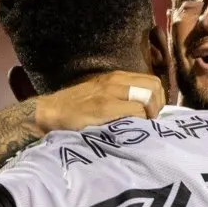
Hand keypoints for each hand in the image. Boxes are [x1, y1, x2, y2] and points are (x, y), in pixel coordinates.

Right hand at [35, 71, 165, 132]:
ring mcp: (111, 92)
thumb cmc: (76, 109)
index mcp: (117, 77)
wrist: (50, 113)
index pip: (152, 81)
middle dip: (158, 105)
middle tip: (149, 121)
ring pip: (148, 96)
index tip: (151, 115)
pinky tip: (130, 129)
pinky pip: (135, 111)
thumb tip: (146, 109)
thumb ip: (122, 97)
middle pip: (155, 85)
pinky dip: (139, 121)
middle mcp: (116, 80)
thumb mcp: (102, 95)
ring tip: (142, 125)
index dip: (157, 99)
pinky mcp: (105, 106)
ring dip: (150, 113)